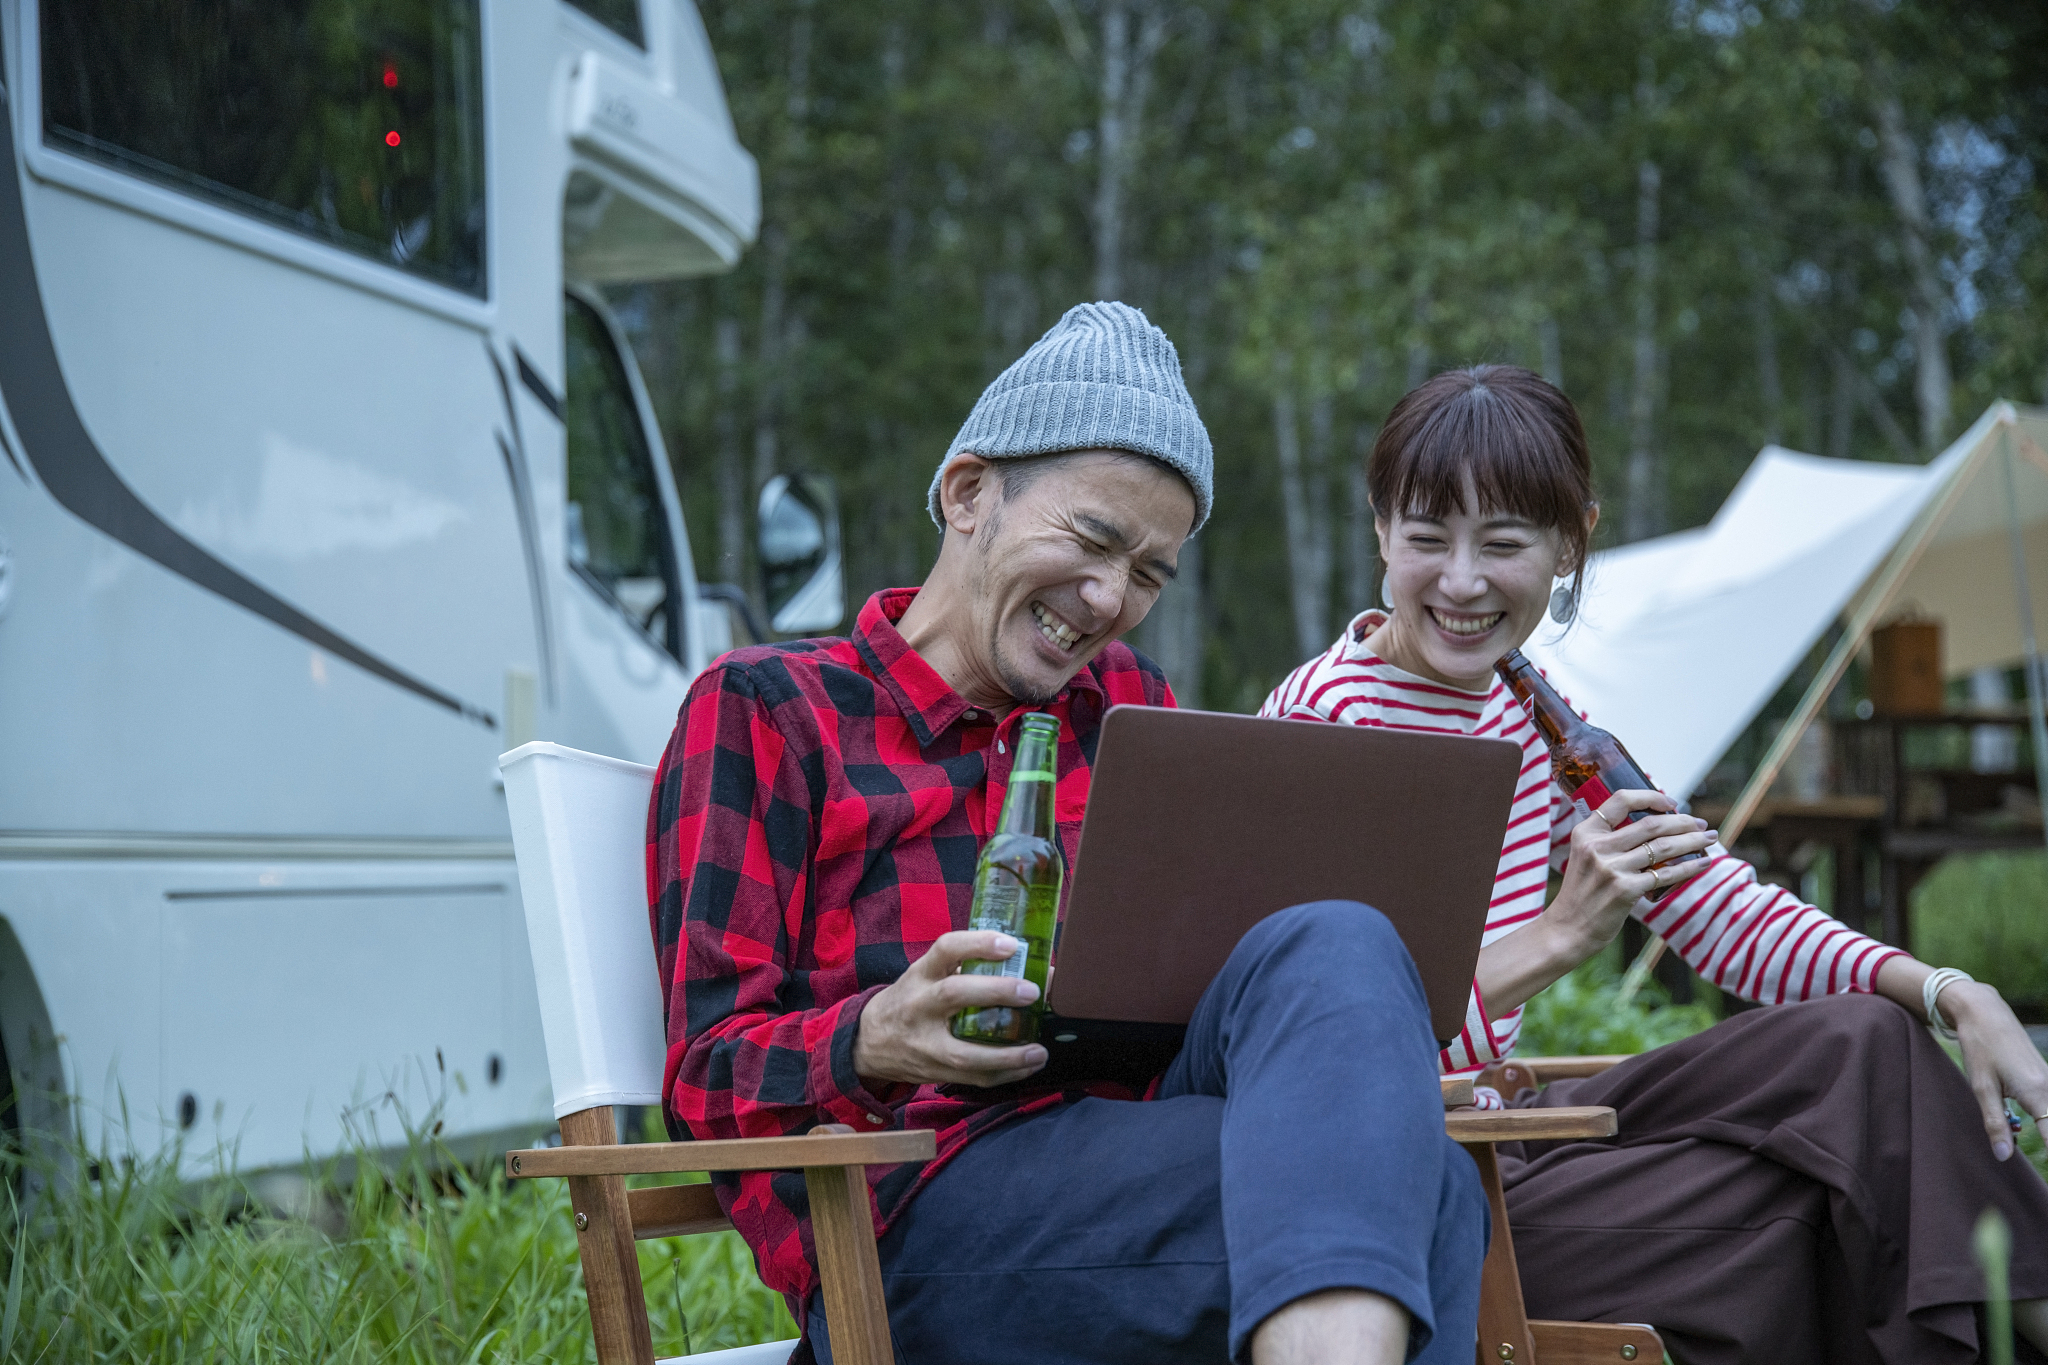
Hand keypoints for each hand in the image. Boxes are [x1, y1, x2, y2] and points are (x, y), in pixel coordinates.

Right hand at [852, 930, 1047, 1087]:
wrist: (870, 1042)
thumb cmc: (910, 1000)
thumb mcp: (925, 975)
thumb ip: (962, 968)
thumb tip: (1025, 962)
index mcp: (921, 975)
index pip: (946, 949)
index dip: (978, 944)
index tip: (1011, 945)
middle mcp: (920, 1006)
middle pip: (954, 994)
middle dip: (996, 992)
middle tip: (1031, 992)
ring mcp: (926, 1044)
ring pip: (965, 1053)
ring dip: (1008, 1055)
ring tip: (1039, 1051)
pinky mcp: (935, 1072)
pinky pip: (973, 1079)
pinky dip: (1005, 1074)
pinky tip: (1027, 1067)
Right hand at [1544, 789, 1718, 955]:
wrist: (1567, 929)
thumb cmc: (1581, 894)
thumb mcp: (1584, 857)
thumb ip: (1608, 841)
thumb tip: (1652, 828)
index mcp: (1586, 833)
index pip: (1621, 800)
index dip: (1651, 796)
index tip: (1671, 802)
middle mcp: (1597, 847)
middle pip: (1651, 824)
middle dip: (1683, 821)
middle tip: (1700, 824)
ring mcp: (1611, 868)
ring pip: (1663, 847)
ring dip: (1692, 840)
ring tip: (1708, 839)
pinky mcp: (1625, 890)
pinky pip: (1665, 874)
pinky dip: (1689, 867)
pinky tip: (1702, 863)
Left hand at [1943, 980, 2047, 1160]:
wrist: (1986, 1012)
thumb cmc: (1980, 1048)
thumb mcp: (1981, 1087)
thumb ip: (1995, 1123)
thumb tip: (2003, 1157)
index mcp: (2038, 1093)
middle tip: (2043, 1169)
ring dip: (2047, 1132)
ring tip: (2030, 1139)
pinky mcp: (2047, 1079)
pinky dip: (2046, 1122)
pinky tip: (2030, 1128)